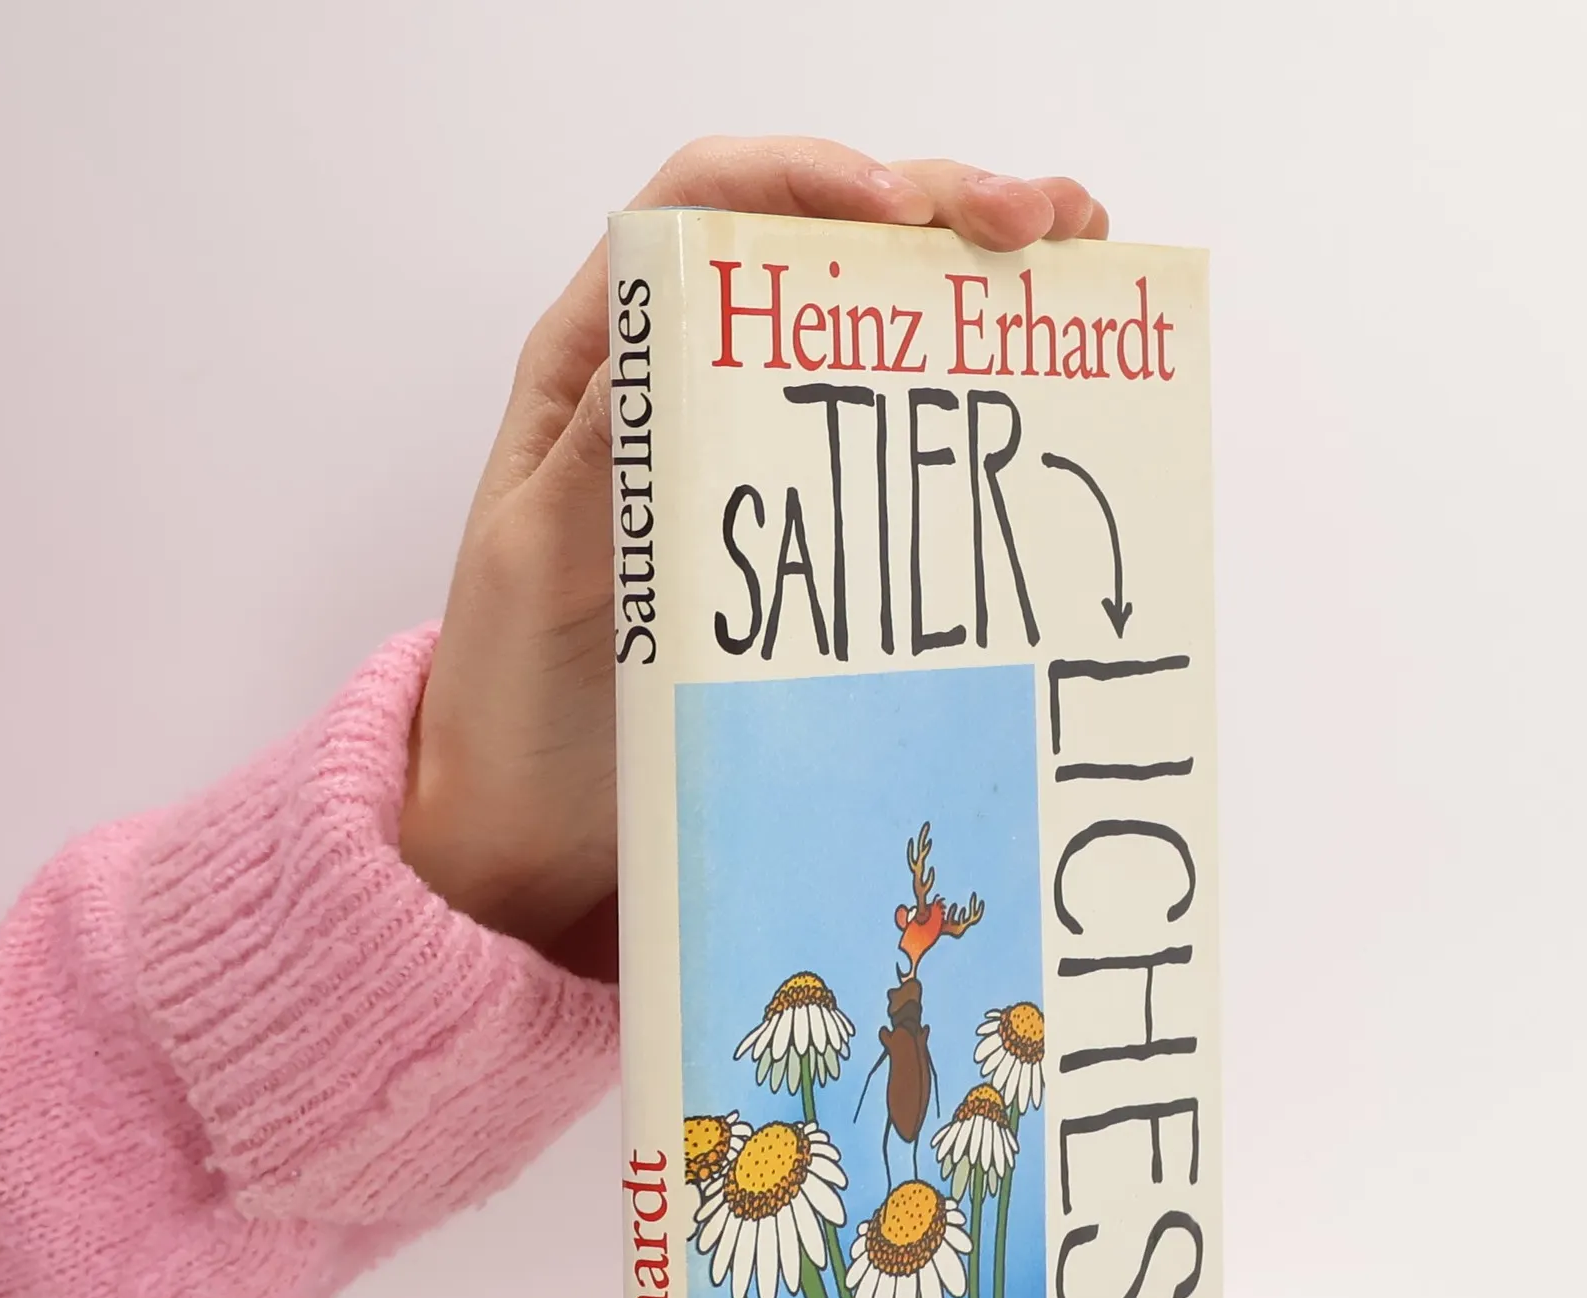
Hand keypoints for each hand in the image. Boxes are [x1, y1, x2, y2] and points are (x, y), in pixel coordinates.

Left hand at [399, 136, 1108, 977]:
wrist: (535, 828)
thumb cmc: (514, 698)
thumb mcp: (538, 565)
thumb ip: (599, 453)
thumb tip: (669, 326)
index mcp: (601, 364)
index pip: (700, 209)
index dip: (803, 180)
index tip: (898, 207)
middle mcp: (682, 385)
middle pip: (811, 246)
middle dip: (930, 204)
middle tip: (1037, 221)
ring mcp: (751, 458)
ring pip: (868, 327)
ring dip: (971, 275)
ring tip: (1072, 257)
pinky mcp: (804, 536)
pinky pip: (888, 443)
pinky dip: (968, 394)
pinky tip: (1040, 378)